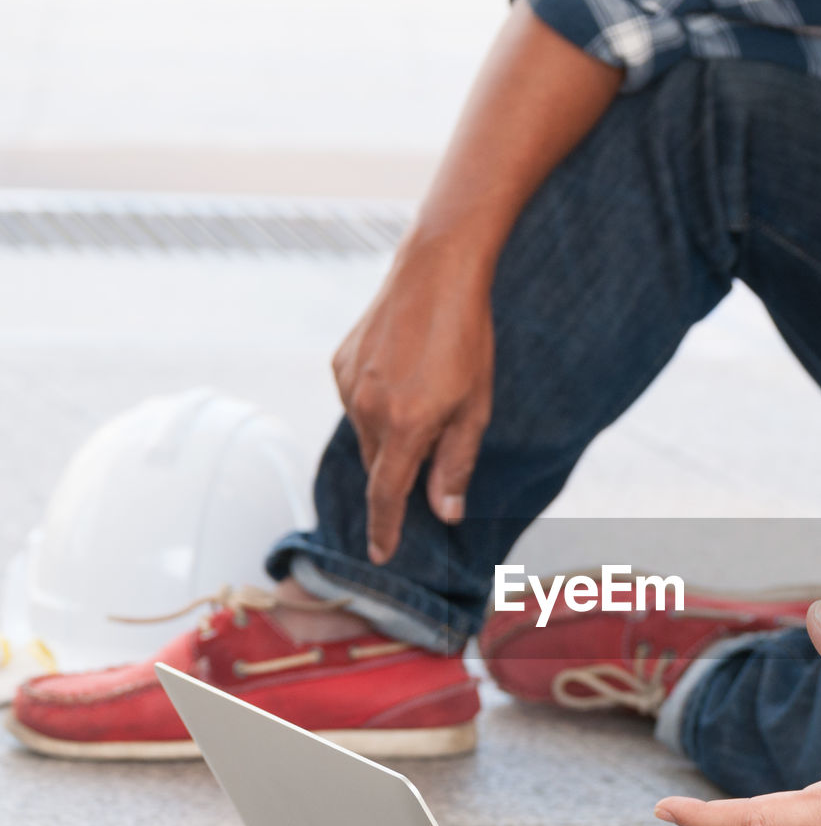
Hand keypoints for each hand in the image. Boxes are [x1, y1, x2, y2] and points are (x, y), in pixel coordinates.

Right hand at [332, 237, 493, 563]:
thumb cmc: (467, 339)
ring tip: (425, 396)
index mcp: (405, 426)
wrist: (437, 269)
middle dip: (399, 472)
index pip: (386, 496)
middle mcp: (367, 409)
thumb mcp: (475, 409)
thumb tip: (444, 512)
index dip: (384, 530)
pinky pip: (357, 402)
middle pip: (379, 466)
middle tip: (431, 448)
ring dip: (391, 434)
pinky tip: (404, 376)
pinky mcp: (340, 363)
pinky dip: (378, 405)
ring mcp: (348, 384)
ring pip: (367, 434)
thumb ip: (456, 464)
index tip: (380, 555)